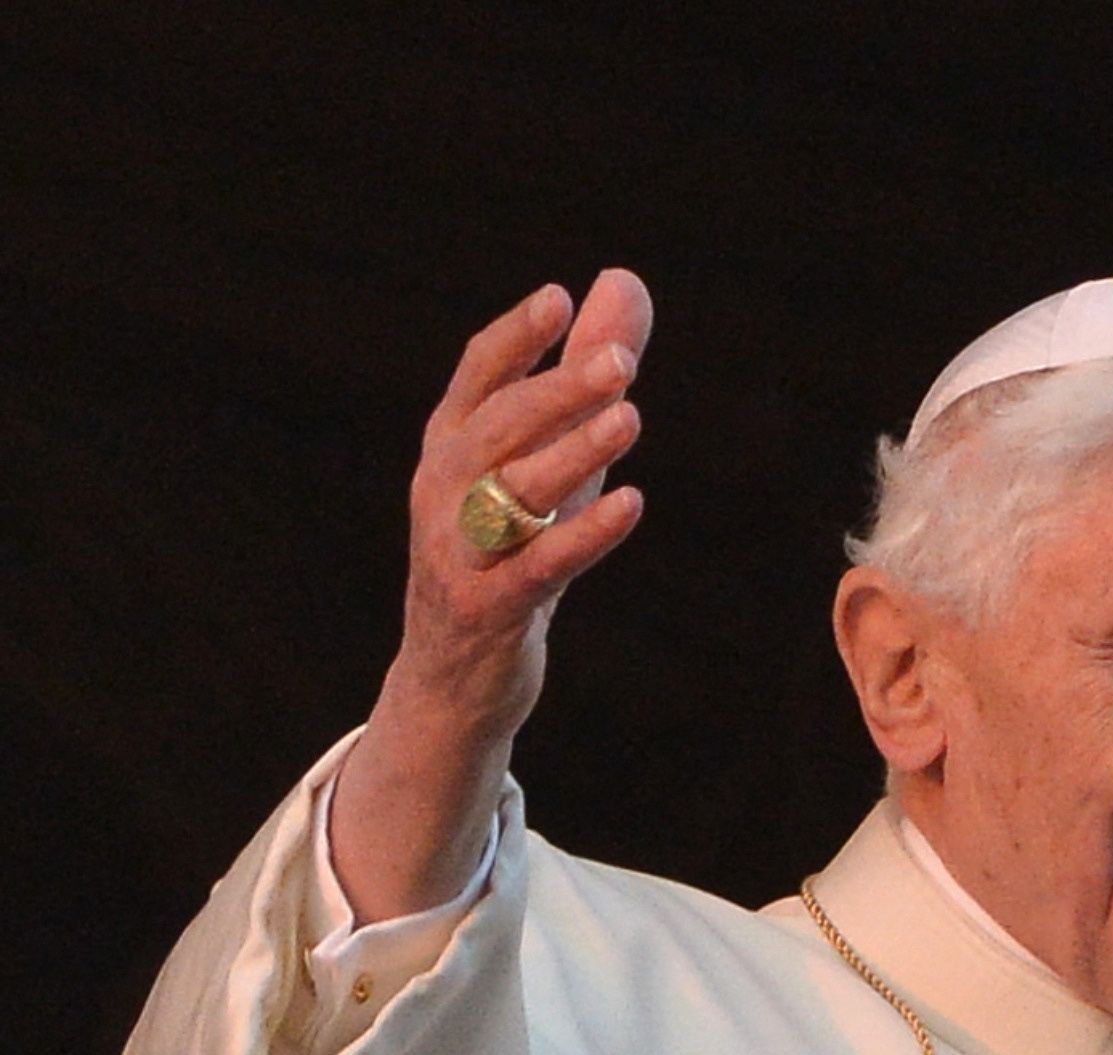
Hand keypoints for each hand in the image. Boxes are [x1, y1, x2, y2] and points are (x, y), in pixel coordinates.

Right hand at [330, 271, 654, 919]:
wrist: (454, 675)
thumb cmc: (510, 547)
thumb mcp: (550, 457)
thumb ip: (584, 373)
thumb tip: (623, 283)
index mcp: (452, 446)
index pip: (477, 379)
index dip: (515, 340)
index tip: (559, 300)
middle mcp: (443, 490)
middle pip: (498, 427)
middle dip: (557, 391)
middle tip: (621, 362)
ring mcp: (459, 551)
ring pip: (512, 492)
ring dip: (572, 453)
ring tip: (630, 418)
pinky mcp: (487, 608)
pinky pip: (537, 567)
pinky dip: (583, 536)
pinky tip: (631, 505)